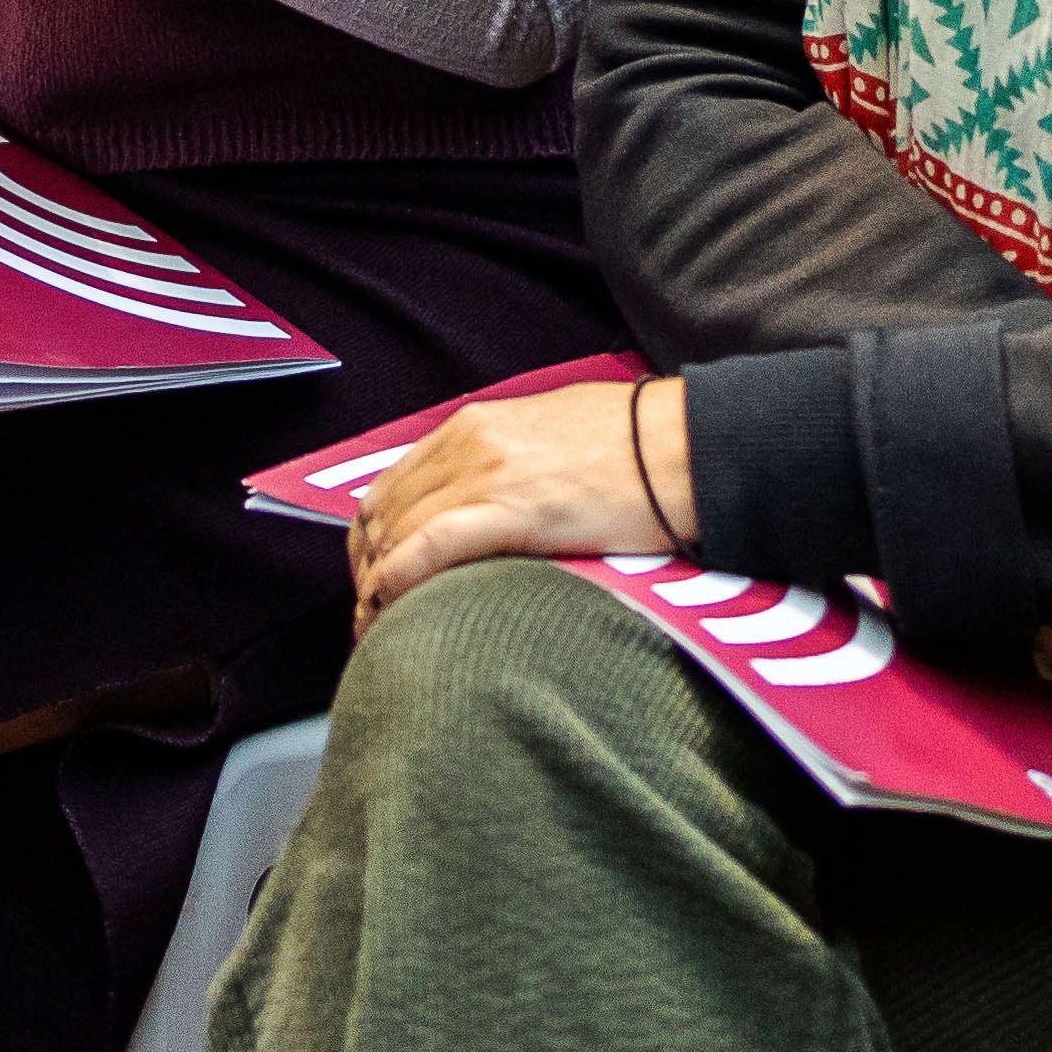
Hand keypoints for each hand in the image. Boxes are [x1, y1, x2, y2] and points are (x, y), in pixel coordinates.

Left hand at [344, 376, 689, 623]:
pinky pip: (430, 547)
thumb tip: (485, 502)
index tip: (372, 575)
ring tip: (377, 627)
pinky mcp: (515, 511)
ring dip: (376, 585)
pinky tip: (386, 609)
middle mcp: (470, 444)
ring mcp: (488, 474)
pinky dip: (397, 582)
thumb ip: (506, 460)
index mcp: (476, 425)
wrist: (685, 444)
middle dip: (366, 568)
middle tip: (370, 613)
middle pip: (384, 512)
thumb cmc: (634, 444)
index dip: (372, 537)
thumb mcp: (551, 434)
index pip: (393, 484)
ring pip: (398, 532)